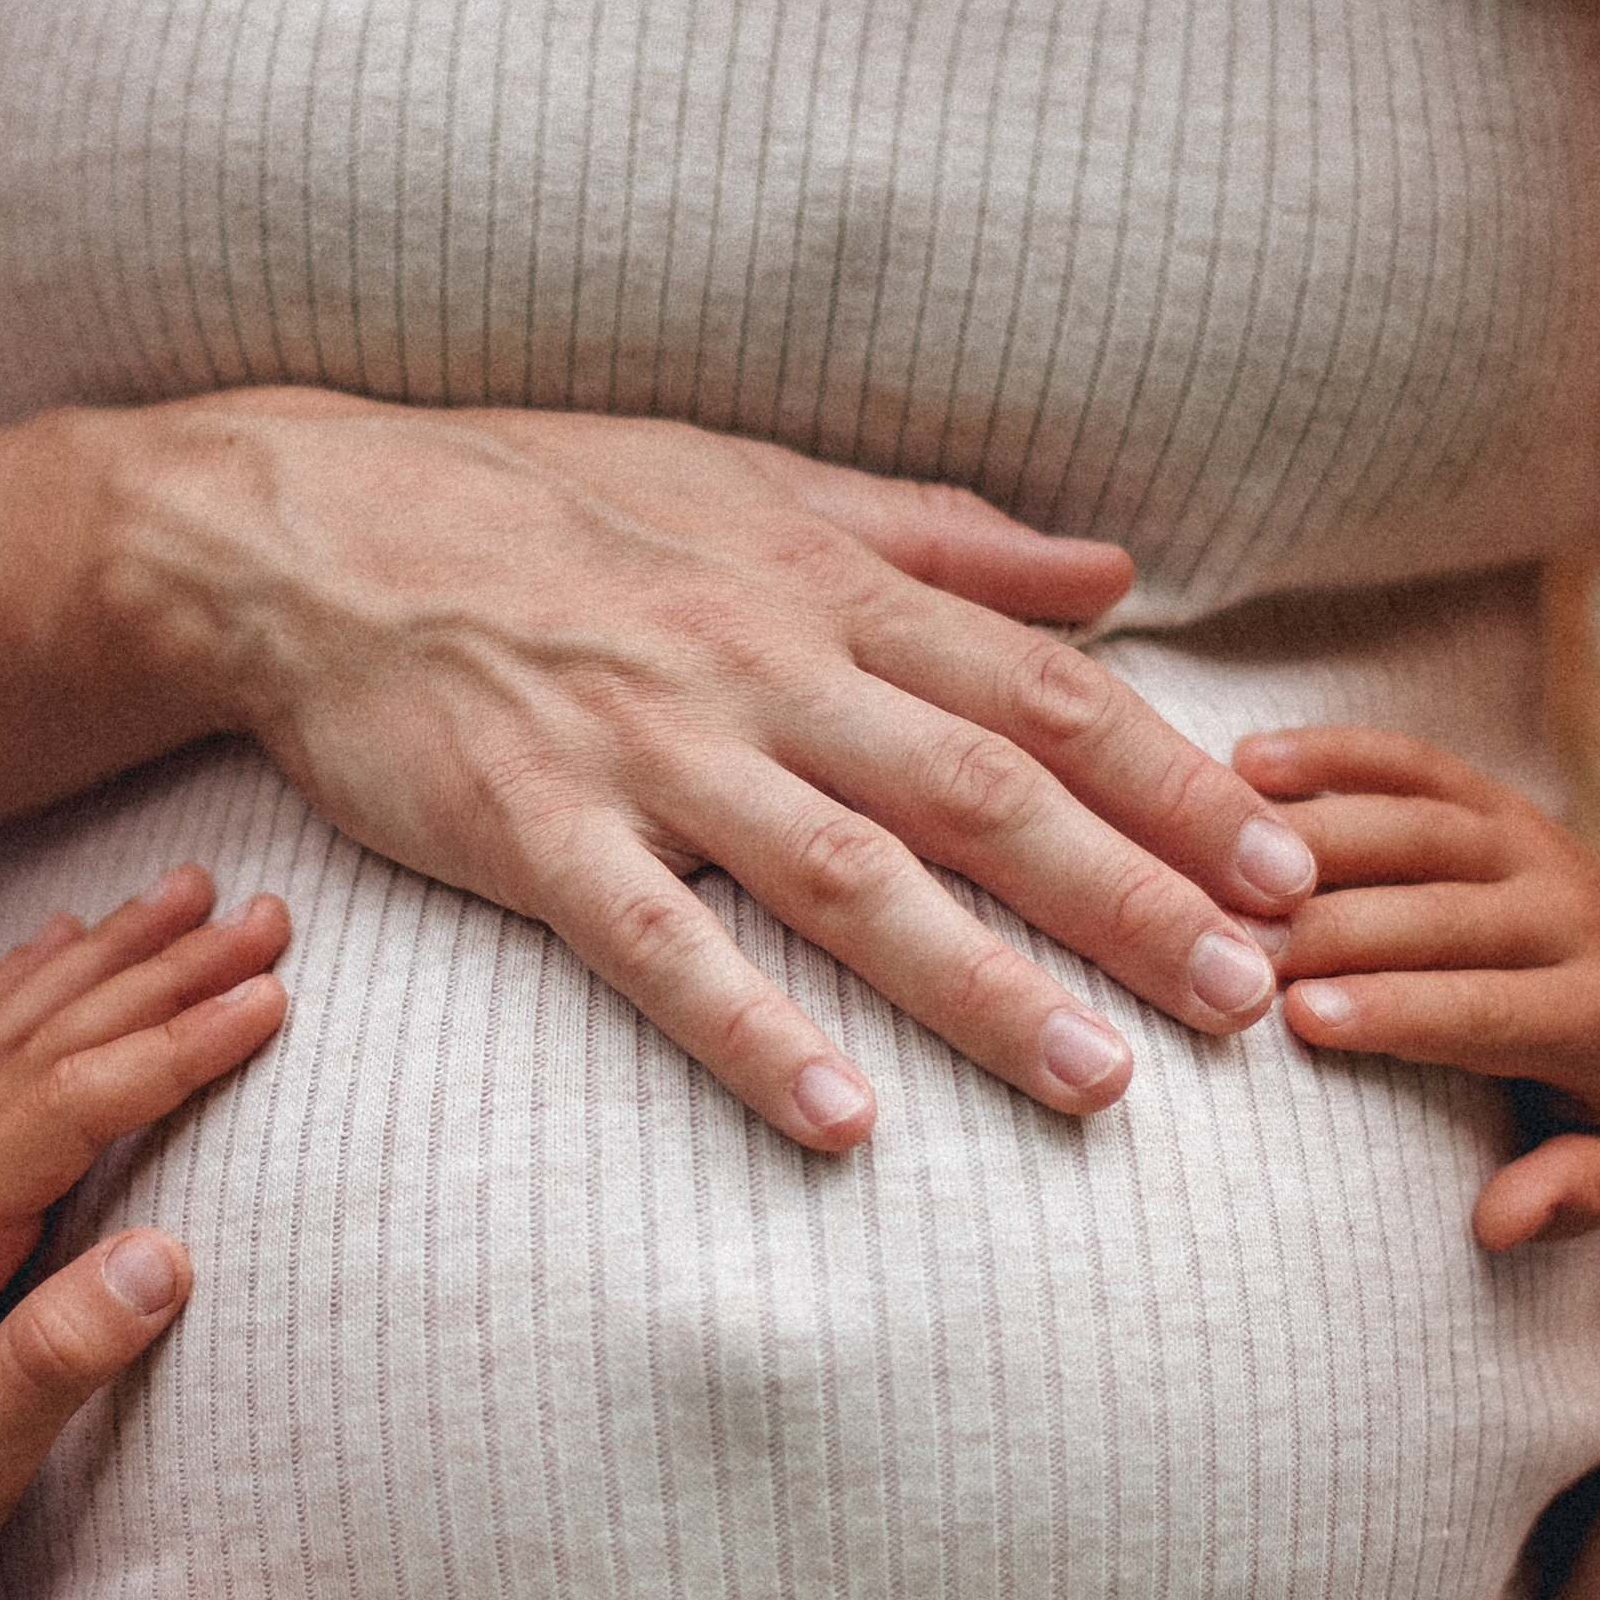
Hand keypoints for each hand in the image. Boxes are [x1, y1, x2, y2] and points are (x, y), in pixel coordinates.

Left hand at [0, 870, 288, 1599]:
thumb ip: (60, 1359)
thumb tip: (168, 1257)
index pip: (71, 1103)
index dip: (175, 1044)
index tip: (271, 997)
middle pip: (49, 1042)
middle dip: (161, 968)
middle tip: (265, 911)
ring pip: (12, 1032)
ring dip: (103, 956)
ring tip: (185, 890)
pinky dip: (19, 989)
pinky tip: (55, 948)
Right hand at [126, 387, 1317, 1146]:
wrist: (313, 527)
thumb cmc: (544, 500)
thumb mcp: (756, 480)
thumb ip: (942, 539)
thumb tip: (1112, 577)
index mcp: (825, 584)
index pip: (1038, 691)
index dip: (1171, 782)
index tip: (1286, 864)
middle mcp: (761, 665)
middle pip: (980, 794)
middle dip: (1129, 897)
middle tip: (1252, 995)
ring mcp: (650, 754)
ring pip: (848, 879)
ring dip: (981, 986)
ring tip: (1099, 1083)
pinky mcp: (537, 834)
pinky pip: (661, 949)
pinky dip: (752, 1030)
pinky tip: (842, 1119)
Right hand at [1235, 728, 1599, 1248]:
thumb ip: (1572, 1195)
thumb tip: (1496, 1225)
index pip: (1485, 1008)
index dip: (1394, 1009)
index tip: (1297, 1018)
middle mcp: (1570, 916)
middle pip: (1438, 911)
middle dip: (1329, 925)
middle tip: (1220, 940)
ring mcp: (1533, 848)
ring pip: (1420, 826)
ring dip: (1316, 836)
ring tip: (1210, 853)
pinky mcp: (1502, 807)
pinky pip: (1418, 765)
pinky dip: (1336, 752)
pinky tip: (1250, 757)